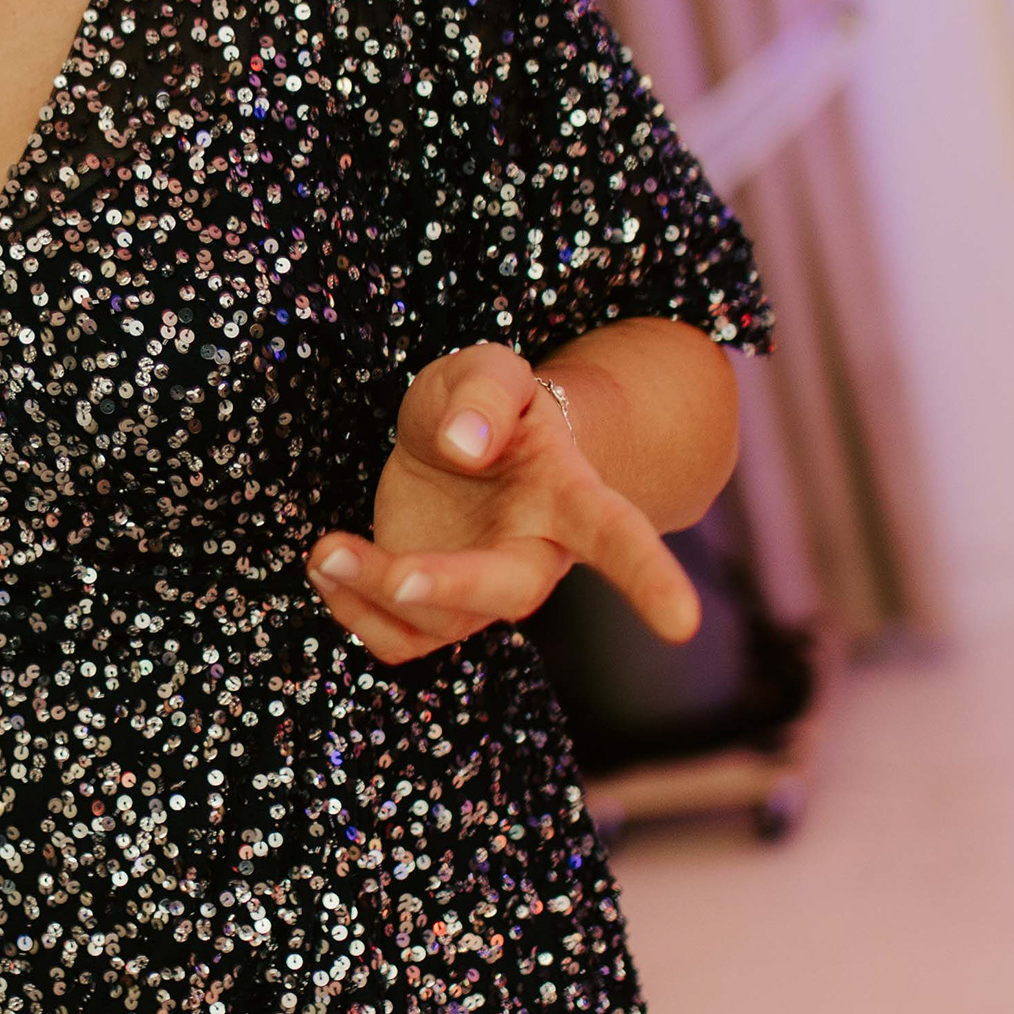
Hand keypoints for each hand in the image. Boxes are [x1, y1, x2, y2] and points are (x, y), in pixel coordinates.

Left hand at [308, 342, 699, 663]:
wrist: (464, 440)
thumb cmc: (487, 405)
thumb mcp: (486, 373)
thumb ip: (483, 396)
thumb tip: (467, 445)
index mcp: (569, 495)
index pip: (618, 535)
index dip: (651, 579)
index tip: (685, 626)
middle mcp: (533, 554)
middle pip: (511, 590)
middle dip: (453, 588)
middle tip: (400, 578)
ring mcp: (481, 590)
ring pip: (439, 622)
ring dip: (374, 592)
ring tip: (328, 548)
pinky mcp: (432, 608)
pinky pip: (399, 639)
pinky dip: (353, 611)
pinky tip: (329, 565)